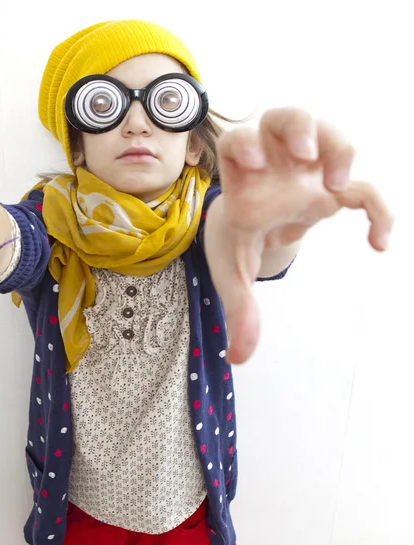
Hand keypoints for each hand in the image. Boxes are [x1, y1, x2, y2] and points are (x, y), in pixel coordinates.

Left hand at [203, 107, 394, 364]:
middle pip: (286, 117)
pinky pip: (365, 190)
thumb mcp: (232, 271)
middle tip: (304, 151)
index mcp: (240, 177)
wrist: (251, 223)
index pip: (237, 143)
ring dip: (339, 149)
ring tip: (340, 185)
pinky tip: (379, 245)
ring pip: (330, 134)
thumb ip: (238, 309)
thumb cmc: (236, 238)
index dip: (242, 144)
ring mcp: (307, 169)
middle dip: (298, 126)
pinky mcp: (332, 187)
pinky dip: (378, 211)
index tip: (248, 162)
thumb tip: (238, 360)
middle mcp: (273, 162)